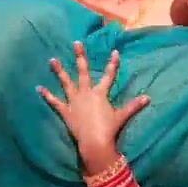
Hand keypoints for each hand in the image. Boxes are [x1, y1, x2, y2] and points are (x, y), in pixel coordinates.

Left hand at [40, 43, 149, 157]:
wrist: (95, 142)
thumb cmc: (109, 129)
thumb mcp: (122, 116)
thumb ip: (134, 106)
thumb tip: (148, 98)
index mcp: (100, 94)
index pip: (109, 76)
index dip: (112, 64)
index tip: (114, 52)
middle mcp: (86, 93)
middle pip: (83, 72)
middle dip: (80, 57)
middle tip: (76, 43)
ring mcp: (74, 102)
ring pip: (66, 83)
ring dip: (59, 71)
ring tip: (52, 60)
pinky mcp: (65, 112)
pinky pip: (55, 102)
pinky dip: (47, 96)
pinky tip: (39, 88)